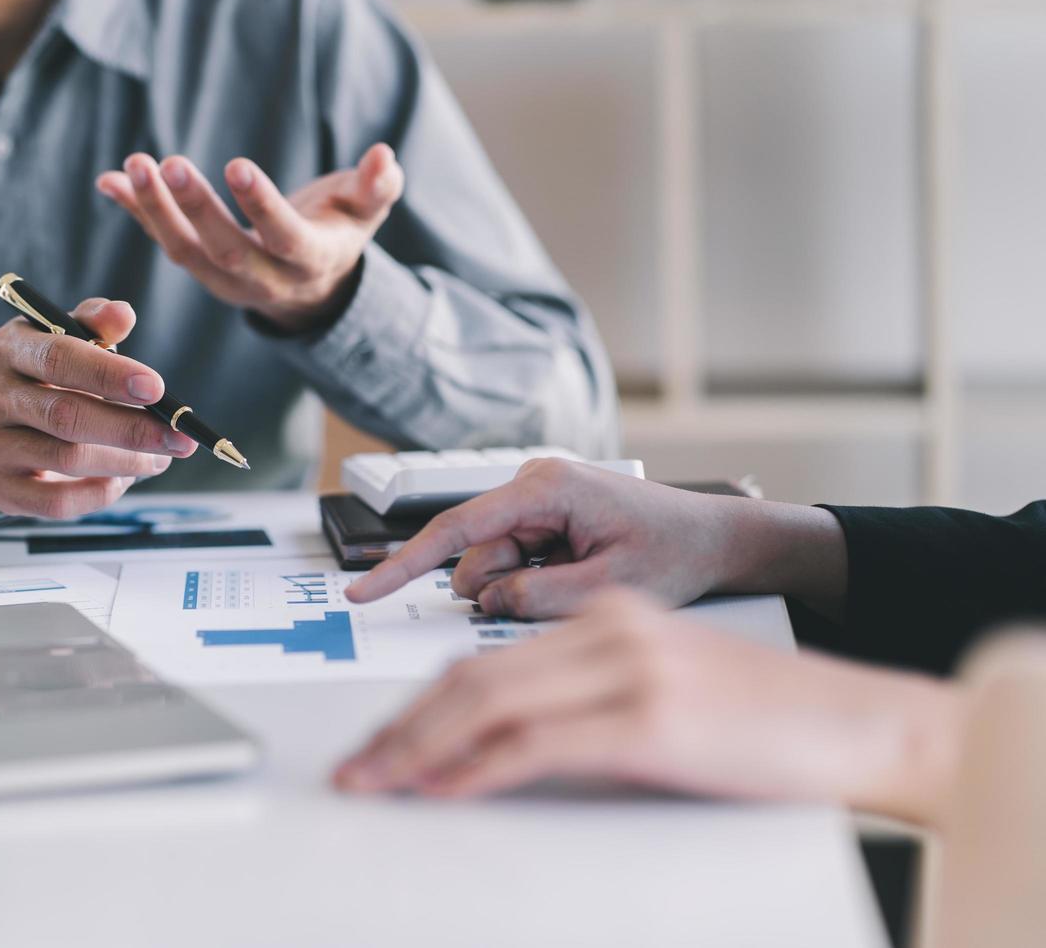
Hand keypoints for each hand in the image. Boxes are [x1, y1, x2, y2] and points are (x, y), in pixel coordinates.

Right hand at [0, 300, 196, 517]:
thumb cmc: (44, 371)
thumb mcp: (63, 336)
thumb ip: (95, 323)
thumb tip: (122, 313)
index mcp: (9, 350)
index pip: (58, 359)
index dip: (109, 375)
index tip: (157, 389)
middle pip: (65, 416)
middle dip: (131, 429)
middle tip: (178, 438)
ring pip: (67, 460)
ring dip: (126, 463)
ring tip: (160, 458)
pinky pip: (55, 503)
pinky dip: (99, 494)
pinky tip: (122, 479)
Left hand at [96, 144, 404, 331]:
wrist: (311, 286)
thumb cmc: (340, 231)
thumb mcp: (366, 211)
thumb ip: (378, 186)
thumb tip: (386, 155)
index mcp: (307, 260)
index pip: (283, 236)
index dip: (261, 205)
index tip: (236, 164)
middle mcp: (263, 278)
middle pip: (225, 248)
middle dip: (195, 208)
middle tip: (168, 162)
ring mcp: (225, 279)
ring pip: (184, 252)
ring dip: (155, 210)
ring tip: (134, 164)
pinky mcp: (199, 268)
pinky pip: (162, 241)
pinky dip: (135, 212)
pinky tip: (108, 179)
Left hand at [333, 588, 962, 823]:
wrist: (860, 723)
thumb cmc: (769, 719)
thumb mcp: (665, 689)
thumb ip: (589, 699)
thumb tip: (502, 748)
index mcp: (608, 618)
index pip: (486, 660)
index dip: (420, 704)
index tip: (383, 741)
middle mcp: (610, 631)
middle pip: (471, 677)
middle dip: (400, 728)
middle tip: (356, 767)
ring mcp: (629, 671)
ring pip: (489, 704)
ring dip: (418, 748)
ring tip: (378, 782)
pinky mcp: (650, 720)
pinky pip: (535, 743)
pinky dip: (476, 768)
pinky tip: (443, 790)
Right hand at [344, 459, 848, 618]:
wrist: (719, 537)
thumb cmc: (678, 550)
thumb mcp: (611, 587)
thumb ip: (539, 597)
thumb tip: (486, 600)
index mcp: (545, 487)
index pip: (453, 530)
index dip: (403, 565)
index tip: (363, 591)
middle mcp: (533, 484)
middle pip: (477, 555)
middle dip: (504, 589)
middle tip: (569, 594)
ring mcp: (537, 500)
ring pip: (494, 565)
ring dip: (526, 588)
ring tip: (587, 583)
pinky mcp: (544, 517)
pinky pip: (516, 562)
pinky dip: (537, 582)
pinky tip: (580, 577)